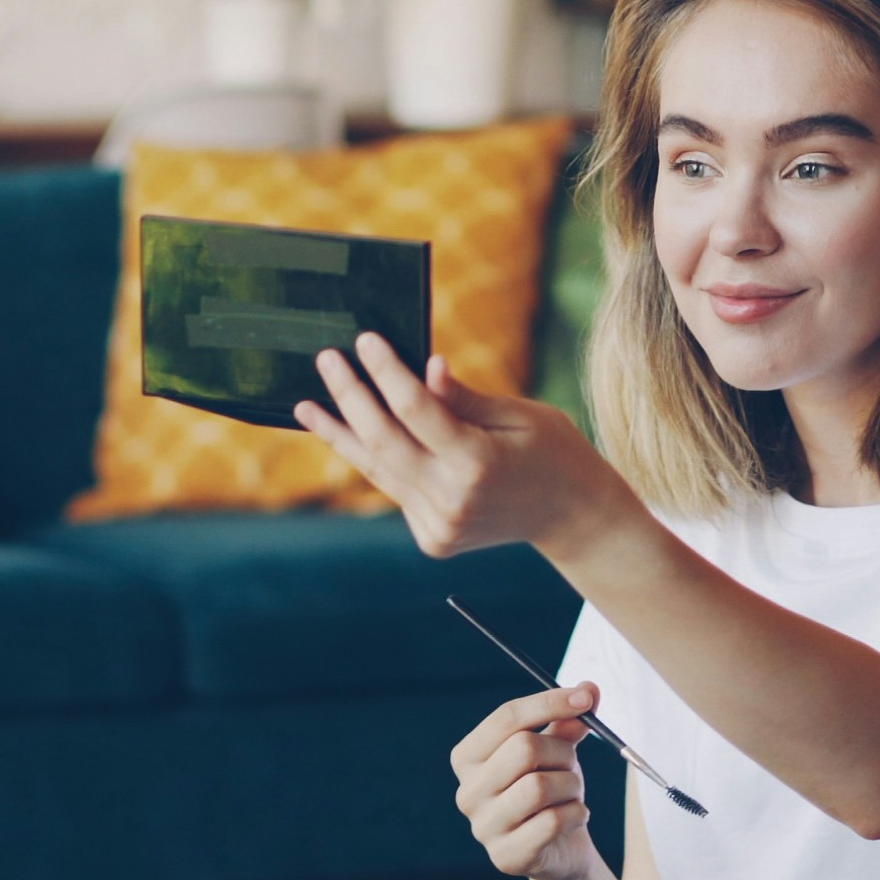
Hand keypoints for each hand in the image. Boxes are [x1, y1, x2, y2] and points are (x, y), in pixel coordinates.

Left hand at [296, 332, 620, 559]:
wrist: (571, 516)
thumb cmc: (552, 451)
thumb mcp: (519, 414)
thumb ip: (464, 398)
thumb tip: (423, 367)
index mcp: (478, 464)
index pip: (415, 410)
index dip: (386, 371)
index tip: (364, 340)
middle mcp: (452, 500)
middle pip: (383, 441)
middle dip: (350, 397)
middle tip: (326, 360)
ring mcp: (439, 525)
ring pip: (377, 470)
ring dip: (341, 434)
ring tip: (308, 405)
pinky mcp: (433, 539)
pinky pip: (395, 489)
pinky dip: (375, 460)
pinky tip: (350, 433)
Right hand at [452, 684, 601, 879]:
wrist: (560, 850)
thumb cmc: (552, 791)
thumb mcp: (557, 752)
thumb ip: (567, 722)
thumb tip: (589, 688)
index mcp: (469, 758)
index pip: (506, 718)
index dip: (549, 702)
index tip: (586, 698)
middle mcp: (467, 792)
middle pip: (523, 749)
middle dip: (562, 752)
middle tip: (572, 763)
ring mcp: (483, 828)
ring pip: (539, 787)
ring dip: (571, 785)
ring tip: (572, 793)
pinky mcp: (507, 857)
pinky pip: (552, 821)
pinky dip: (577, 813)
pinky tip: (576, 817)